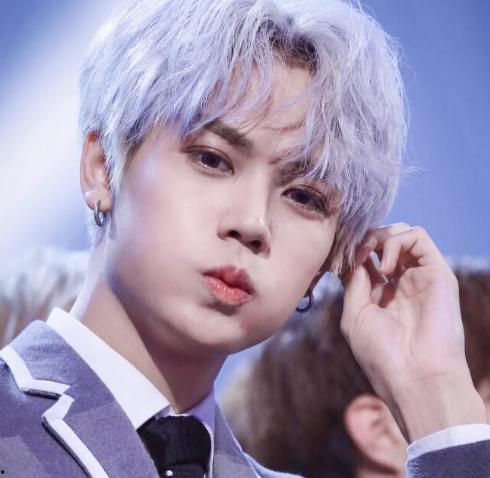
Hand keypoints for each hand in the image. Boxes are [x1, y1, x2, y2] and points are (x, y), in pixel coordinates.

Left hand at [341, 223, 484, 440]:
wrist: (416, 377)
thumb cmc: (381, 353)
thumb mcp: (355, 314)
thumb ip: (354, 282)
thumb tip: (354, 256)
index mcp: (380, 295)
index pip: (365, 257)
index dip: (350, 250)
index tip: (337, 256)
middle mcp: (401, 282)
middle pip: (382, 240)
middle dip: (363, 238)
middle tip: (353, 253)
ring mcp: (419, 276)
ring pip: (400, 232)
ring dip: (378, 236)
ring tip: (368, 257)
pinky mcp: (437, 271)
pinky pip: (418, 236)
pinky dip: (395, 242)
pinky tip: (384, 267)